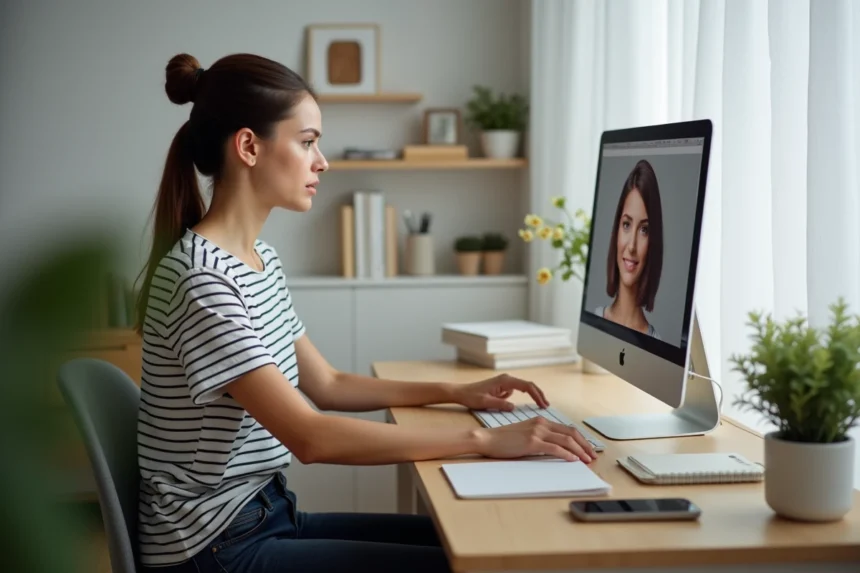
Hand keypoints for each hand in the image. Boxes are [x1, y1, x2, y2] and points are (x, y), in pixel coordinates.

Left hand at [453, 373, 548, 410]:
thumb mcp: (486, 403)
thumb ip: (500, 404)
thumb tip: (513, 407)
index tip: (543, 405)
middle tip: (546, 405)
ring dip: (532, 395)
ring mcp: (505, 382)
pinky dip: (524, 396)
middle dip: (538, 394)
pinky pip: (516, 390)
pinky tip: (527, 404)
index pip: (526, 386)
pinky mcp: (502, 387)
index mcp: (505, 381)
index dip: (537, 395)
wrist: (461, 393)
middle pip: (528, 385)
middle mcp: (506, 379)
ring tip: (541, 405)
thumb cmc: (471, 397)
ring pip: (523, 387)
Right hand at [474, 417, 595, 462]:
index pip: (567, 429)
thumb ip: (540, 438)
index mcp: (540, 420)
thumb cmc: (503, 440)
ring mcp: (537, 432)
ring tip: (587, 460)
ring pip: (566, 440)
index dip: (580, 440)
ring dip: (579, 451)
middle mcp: (541, 423)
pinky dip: (567, 454)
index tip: (587, 449)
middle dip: (585, 445)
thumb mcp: (525, 434)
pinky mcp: (532, 442)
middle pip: (570, 433)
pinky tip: (573, 460)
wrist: (488, 439)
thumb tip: (555, 449)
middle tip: (592, 456)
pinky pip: (555, 448)